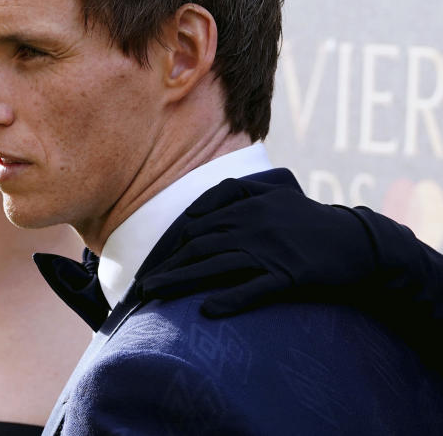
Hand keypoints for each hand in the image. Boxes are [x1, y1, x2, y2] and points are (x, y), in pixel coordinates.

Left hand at [136, 177, 383, 316]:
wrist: (358, 241)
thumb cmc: (309, 219)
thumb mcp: (274, 193)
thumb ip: (235, 193)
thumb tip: (195, 211)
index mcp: (248, 206)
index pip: (197, 226)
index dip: (172, 247)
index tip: (155, 265)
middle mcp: (253, 226)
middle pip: (199, 247)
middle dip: (168, 268)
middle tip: (143, 287)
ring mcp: (271, 251)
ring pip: (217, 267)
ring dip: (182, 282)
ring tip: (156, 295)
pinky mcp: (290, 275)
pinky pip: (256, 289)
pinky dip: (231, 299)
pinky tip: (209, 310)